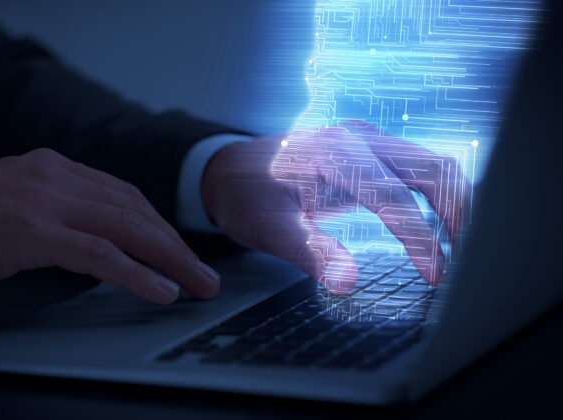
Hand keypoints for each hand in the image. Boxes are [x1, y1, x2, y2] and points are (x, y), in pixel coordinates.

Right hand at [0, 148, 219, 302]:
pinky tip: (161, 290)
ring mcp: (44, 200)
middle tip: (203, 272)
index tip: (178, 248)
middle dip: (175, 244)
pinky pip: (99, 254)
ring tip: (197, 284)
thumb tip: (92, 238)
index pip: (121, 193)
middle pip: (133, 209)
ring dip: (169, 258)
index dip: (157, 224)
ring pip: (126, 227)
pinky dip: (135, 273)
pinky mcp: (32, 231)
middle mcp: (52, 175)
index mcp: (49, 167)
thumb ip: (53, 211)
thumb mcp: (11, 204)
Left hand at [202, 120, 468, 291]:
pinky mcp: (370, 149)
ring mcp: (367, 139)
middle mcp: (358, 138)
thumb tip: (346, 281)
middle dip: (457, 214)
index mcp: (335, 154)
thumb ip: (310, 252)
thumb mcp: (268, 228)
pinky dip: (437, 195)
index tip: (435, 277)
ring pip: (432, 164)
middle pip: (432, 168)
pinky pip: (417, 167)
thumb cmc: (246, 196)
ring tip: (459, 246)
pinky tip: (437, 225)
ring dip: (454, 202)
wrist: (229, 169)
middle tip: (465, 261)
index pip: (395, 198)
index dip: (421, 239)